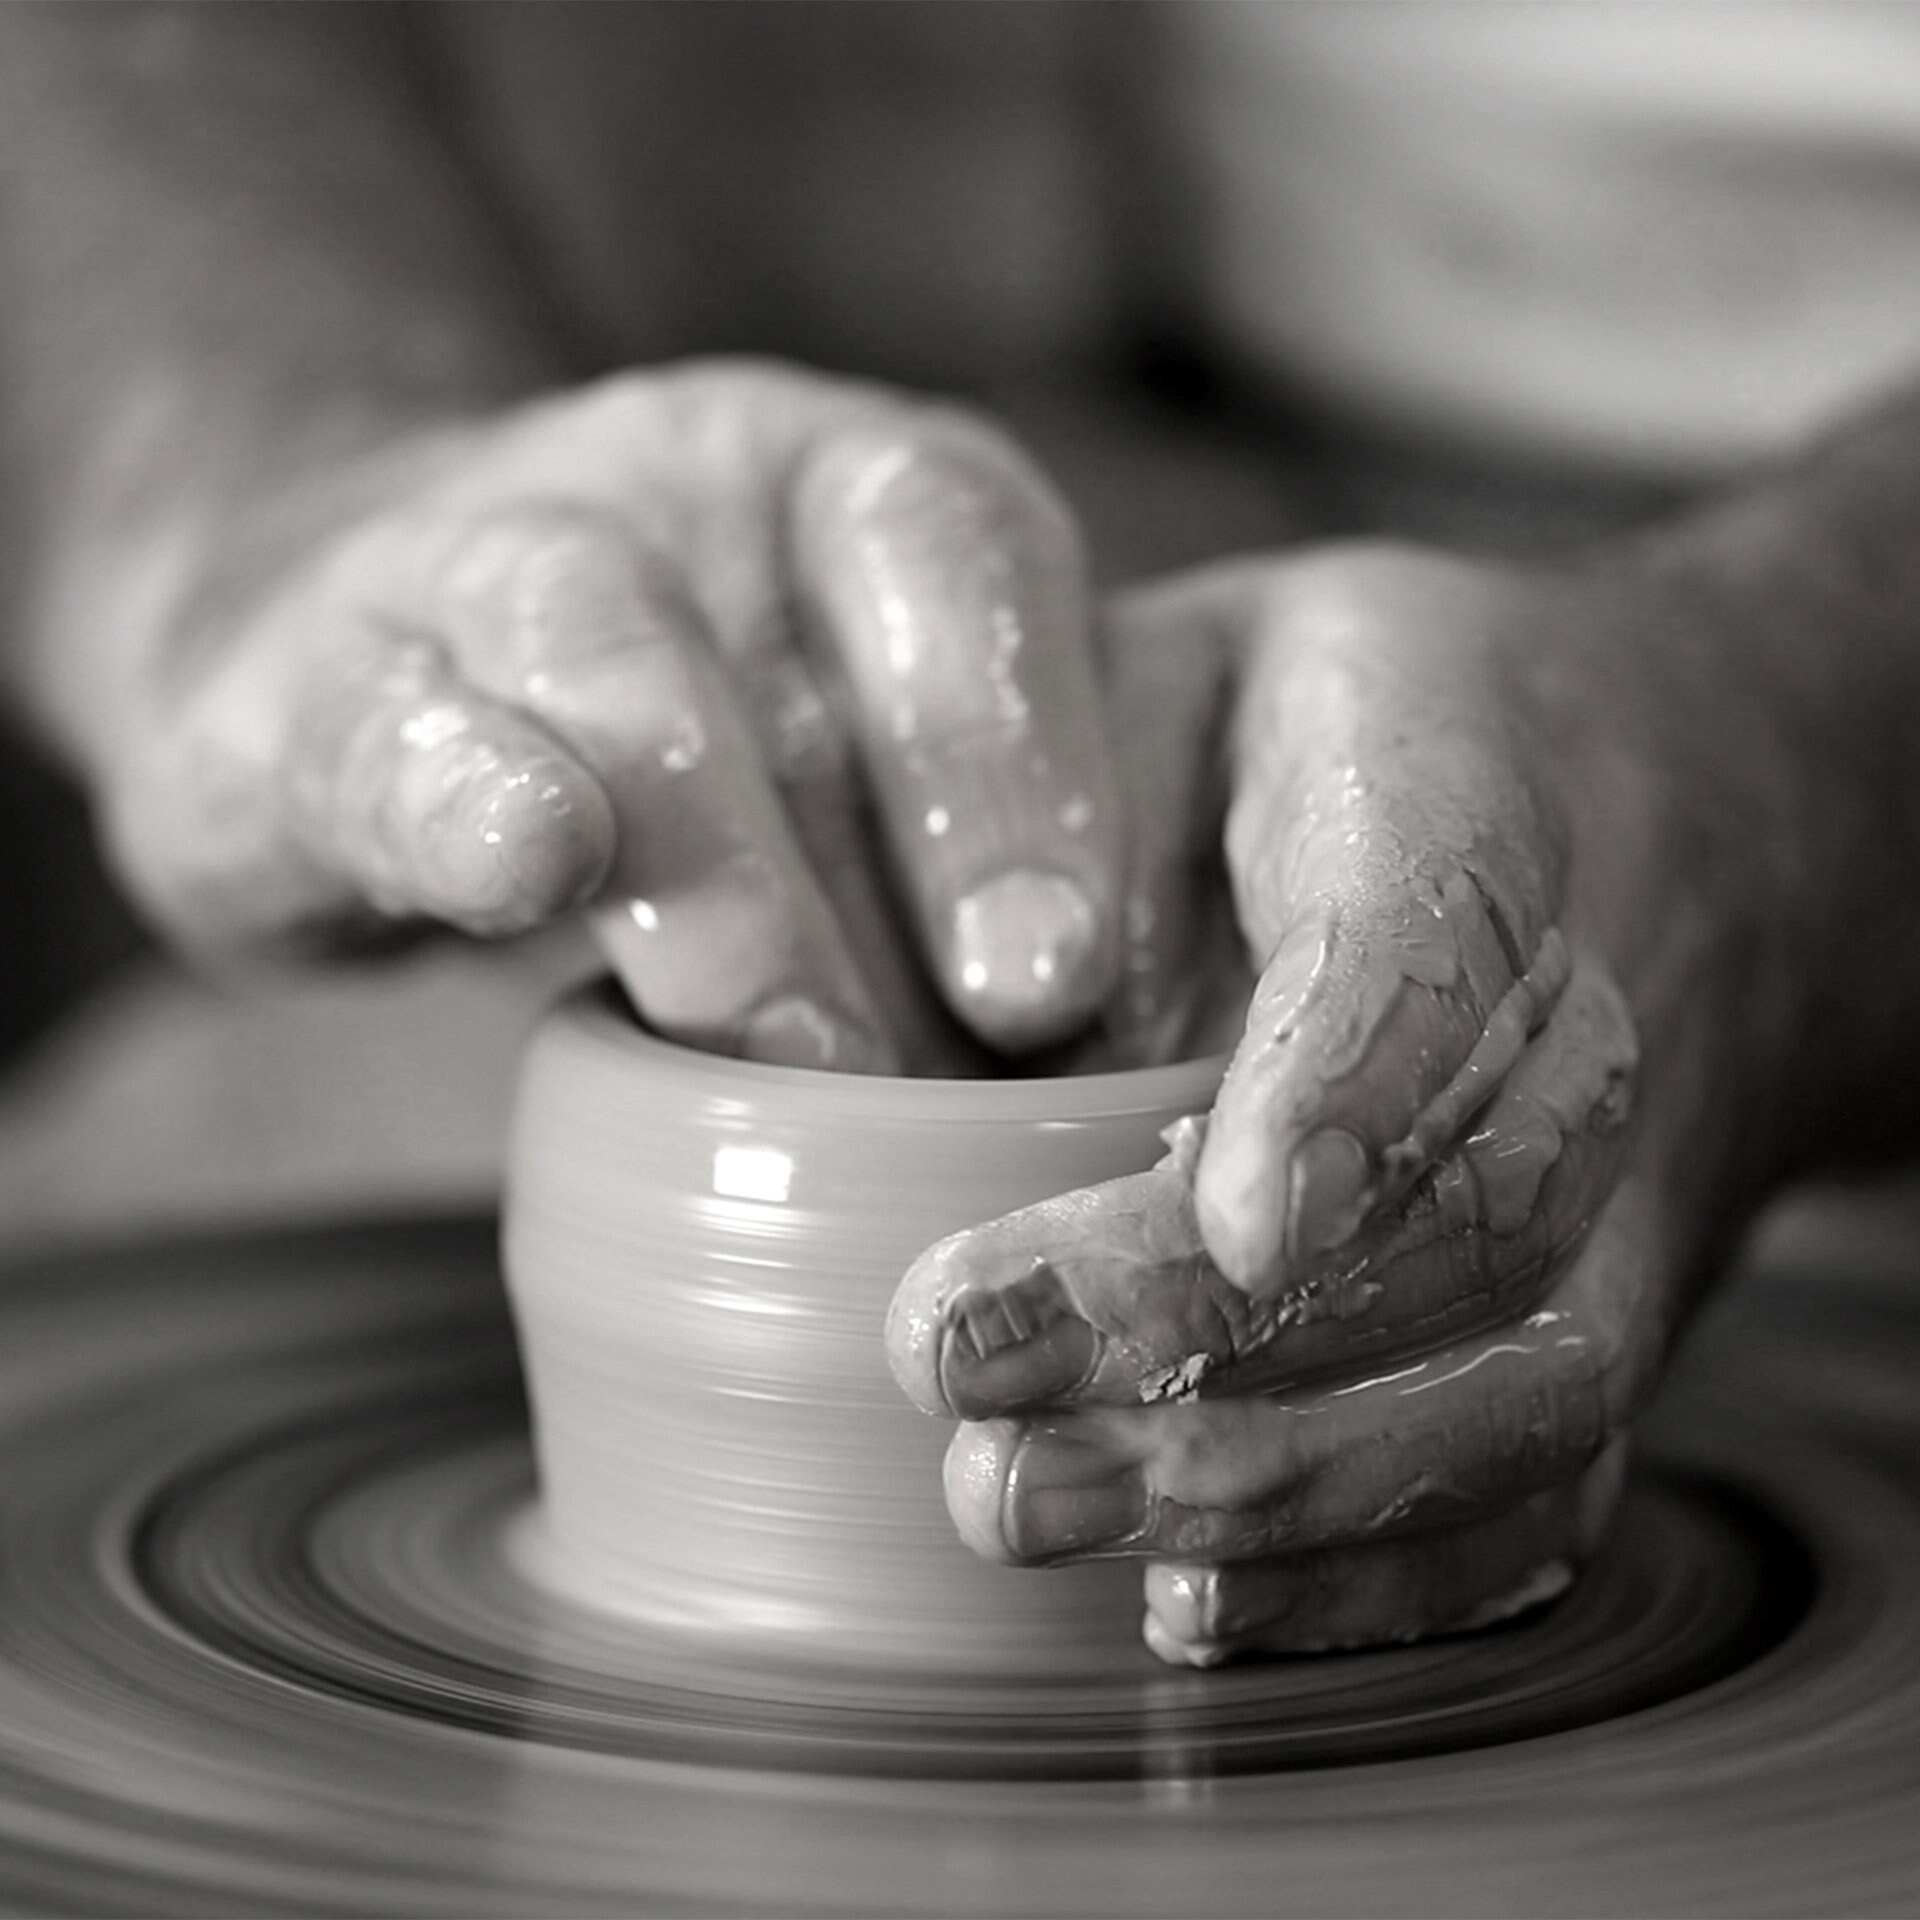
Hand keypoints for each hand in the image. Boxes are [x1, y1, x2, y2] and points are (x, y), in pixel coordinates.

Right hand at [102, 362, 1125, 1069]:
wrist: (324, 633)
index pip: (989, 552)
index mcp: (861, 499)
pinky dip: (462, 795)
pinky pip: (389, 728)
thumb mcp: (836, 783)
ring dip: (721, 858)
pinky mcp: (306, 673)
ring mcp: (489, 546)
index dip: (1049, 755)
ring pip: (614, 641)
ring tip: (779, 1042)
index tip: (1081, 976)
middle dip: (960, 792)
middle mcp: (703, 481)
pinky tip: (522, 859)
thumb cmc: (671, 752)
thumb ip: (954, 889)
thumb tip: (1096, 1089)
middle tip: (1010, 1017)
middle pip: (865, 570)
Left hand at [892, 542, 1801, 1661]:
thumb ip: (1056, 777)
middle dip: (1219, 1326)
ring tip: (1029, 1507)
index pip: (1438, 939)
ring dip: (1286, 1482)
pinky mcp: (1598, 1312)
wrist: (1659, 801)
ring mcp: (1624, 1191)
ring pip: (1532, 1380)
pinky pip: (1550, 1478)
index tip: (1235, 1212)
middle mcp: (1587, 1011)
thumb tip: (969, 1000)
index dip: (1355, 1084)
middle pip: (1476, 1205)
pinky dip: (1385, 1573)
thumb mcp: (1177, 664)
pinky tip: (1195, 1600)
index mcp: (1466, 787)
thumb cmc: (1339, 723)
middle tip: (966, 1376)